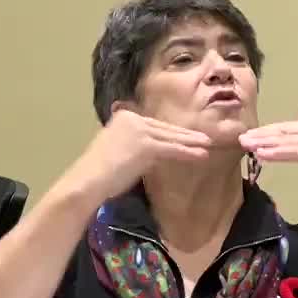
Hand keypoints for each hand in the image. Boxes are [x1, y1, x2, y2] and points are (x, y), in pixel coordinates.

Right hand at [67, 110, 213, 199]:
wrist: (89, 180)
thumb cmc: (98, 173)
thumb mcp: (116, 150)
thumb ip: (133, 146)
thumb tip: (151, 153)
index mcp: (122, 117)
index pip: (153, 125)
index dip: (170, 132)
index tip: (185, 136)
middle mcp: (132, 118)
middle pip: (164, 128)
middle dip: (185, 135)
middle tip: (203, 138)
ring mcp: (139, 130)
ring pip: (170, 137)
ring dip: (191, 142)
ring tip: (208, 145)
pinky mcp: (146, 145)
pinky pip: (172, 149)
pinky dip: (188, 152)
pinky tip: (201, 155)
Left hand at [239, 109, 297, 207]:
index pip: (290, 127)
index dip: (270, 131)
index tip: (252, 135)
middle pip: (285, 130)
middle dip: (262, 134)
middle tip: (241, 138)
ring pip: (286, 140)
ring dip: (263, 143)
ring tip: (246, 145)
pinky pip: (292, 152)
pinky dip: (275, 153)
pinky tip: (261, 154)